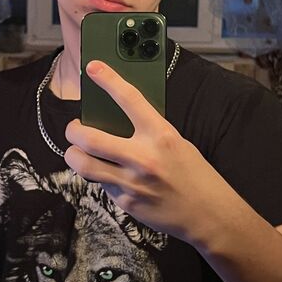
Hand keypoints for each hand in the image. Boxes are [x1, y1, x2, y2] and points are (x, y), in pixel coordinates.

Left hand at [64, 60, 236, 245]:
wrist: (208, 214)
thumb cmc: (195, 174)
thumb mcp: (176, 142)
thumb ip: (148, 131)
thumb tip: (118, 120)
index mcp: (160, 135)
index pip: (129, 99)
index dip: (109, 79)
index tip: (94, 67)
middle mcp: (143, 157)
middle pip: (91, 138)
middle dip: (73, 130)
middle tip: (74, 127)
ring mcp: (132, 182)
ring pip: (84, 165)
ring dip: (73, 154)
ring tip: (76, 150)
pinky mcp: (126, 202)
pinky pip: (100, 184)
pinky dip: (96, 175)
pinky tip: (103, 172)